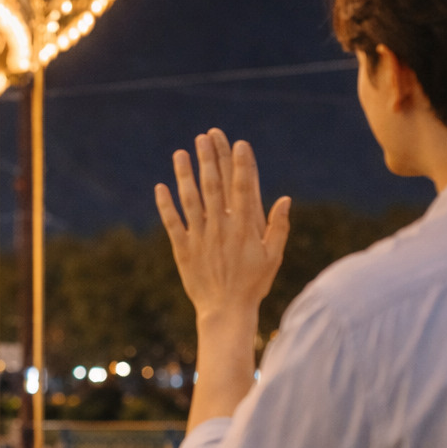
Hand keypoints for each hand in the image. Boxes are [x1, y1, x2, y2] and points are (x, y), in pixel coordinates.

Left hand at [154, 129, 290, 324]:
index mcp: (245, 227)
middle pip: (215, 185)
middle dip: (210, 159)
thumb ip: (278, 227)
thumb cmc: (253, 284)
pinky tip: (161, 186)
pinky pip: (172, 222)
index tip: (238, 143)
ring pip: (191, 199)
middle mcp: (221, 227)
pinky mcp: (183, 248)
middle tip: (206, 136)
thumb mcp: (273, 257)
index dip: (240, 164)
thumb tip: (284, 199)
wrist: (226, 311)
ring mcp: (200, 237)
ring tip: (181, 152)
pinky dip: (166, 204)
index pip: (243, 188)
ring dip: (185, 174)